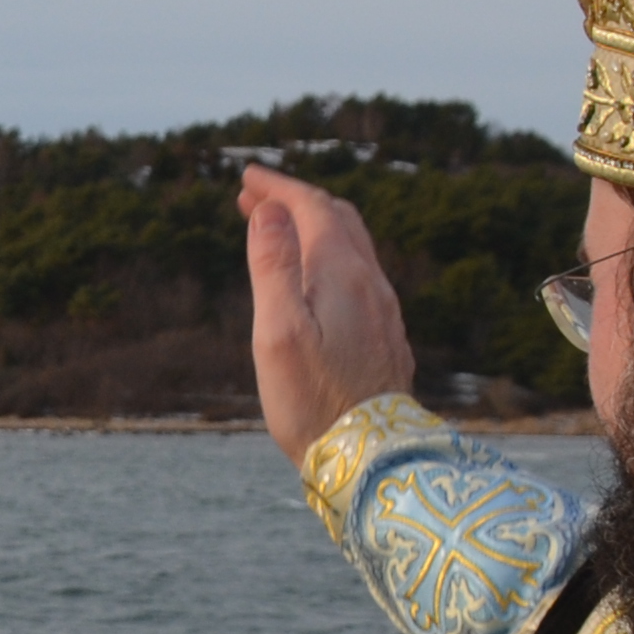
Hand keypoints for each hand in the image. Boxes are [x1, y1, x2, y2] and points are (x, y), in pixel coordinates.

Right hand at [240, 168, 420, 463]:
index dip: (279, 188)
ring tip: (281, 231)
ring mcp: (383, 310)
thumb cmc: (313, 401)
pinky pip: (360, 276)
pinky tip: (315, 279)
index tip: (247, 177)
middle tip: (255, 198)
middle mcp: (370, 283)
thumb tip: (270, 213)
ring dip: (315, 227)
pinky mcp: (386, 336)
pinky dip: (330, 256)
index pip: (311, 208)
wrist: (371, 456)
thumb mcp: (277, 332)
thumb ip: (272, 267)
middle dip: (296, 200)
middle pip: (337, 219)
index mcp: (341, 274)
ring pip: (353, 247)